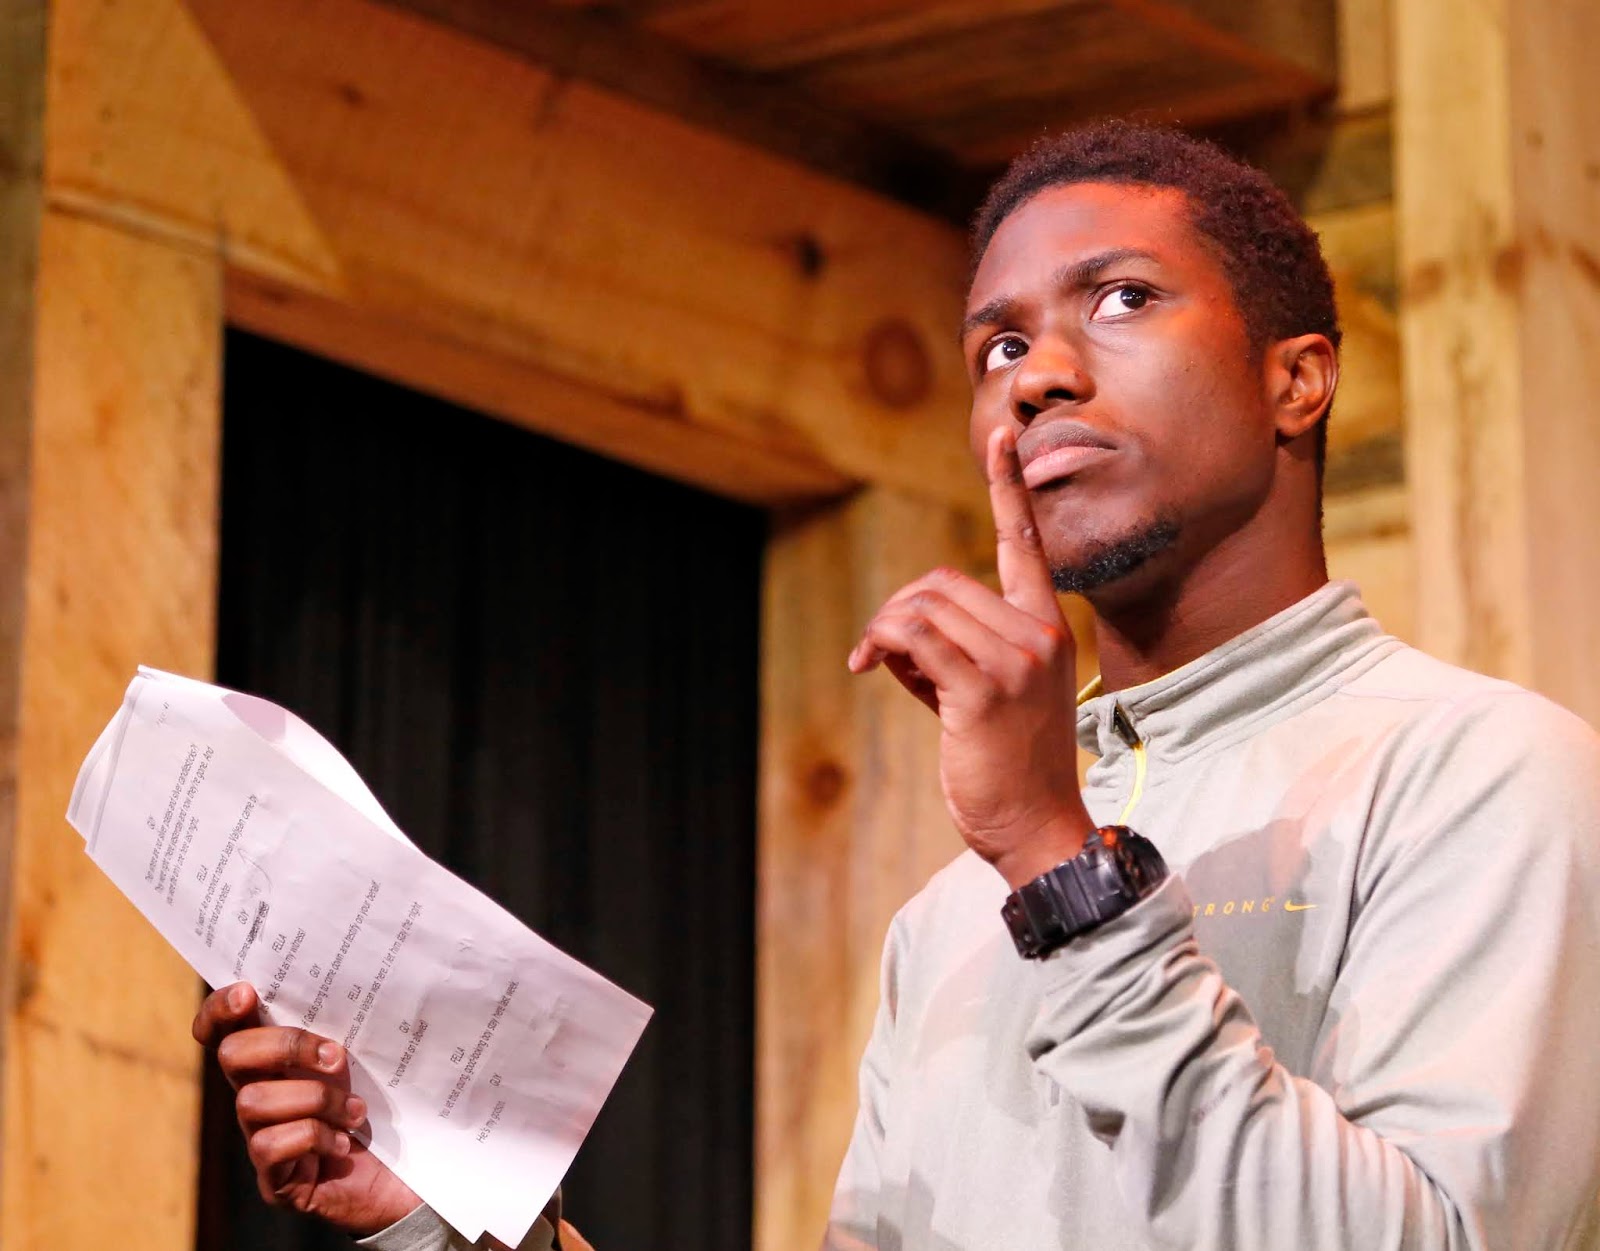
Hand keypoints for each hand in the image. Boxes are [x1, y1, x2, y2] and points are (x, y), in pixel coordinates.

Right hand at [192, 982, 420, 1235]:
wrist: (408, 1175)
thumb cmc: (382, 1105)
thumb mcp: (365, 1059)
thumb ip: (344, 1026)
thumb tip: (359, 978)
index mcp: (274, 1062)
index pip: (222, 1030)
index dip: (220, 1009)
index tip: (249, 993)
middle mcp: (258, 1096)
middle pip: (232, 1054)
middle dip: (287, 1046)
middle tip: (336, 1057)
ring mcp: (260, 1138)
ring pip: (253, 1102)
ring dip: (314, 1099)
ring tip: (354, 1110)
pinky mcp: (273, 1180)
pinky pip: (270, 1146)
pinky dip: (314, 1136)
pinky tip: (343, 1142)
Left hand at [848, 427, 1094, 888]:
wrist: (1037, 829)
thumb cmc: (1009, 763)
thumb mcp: (988, 695)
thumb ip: (950, 650)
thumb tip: (896, 631)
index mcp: (1046, 627)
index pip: (1026, 543)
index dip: (1008, 487)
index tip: (1002, 436)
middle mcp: (1038, 633)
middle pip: (942, 581)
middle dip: (898, 610)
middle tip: (882, 653)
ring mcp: (1016, 660)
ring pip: (923, 606)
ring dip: (885, 631)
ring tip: (882, 668)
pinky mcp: (983, 690)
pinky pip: (914, 636)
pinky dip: (883, 643)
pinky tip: (872, 669)